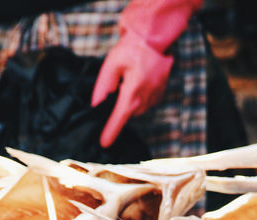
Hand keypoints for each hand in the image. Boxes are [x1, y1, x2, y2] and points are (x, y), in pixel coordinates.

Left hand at [90, 30, 172, 147]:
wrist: (154, 38)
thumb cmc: (131, 49)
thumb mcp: (111, 65)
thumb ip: (102, 87)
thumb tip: (95, 105)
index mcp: (133, 92)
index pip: (119, 118)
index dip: (111, 132)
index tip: (104, 143)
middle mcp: (146, 98)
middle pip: (127, 113)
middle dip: (119, 107)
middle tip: (117, 86)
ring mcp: (155, 97)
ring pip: (137, 109)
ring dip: (129, 102)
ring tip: (128, 81)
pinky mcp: (160, 95)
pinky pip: (145, 103)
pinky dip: (139, 98)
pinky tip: (137, 83)